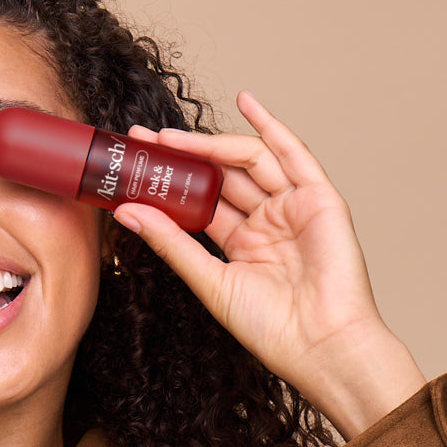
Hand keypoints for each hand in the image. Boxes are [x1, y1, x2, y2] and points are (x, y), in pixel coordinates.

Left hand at [113, 91, 425, 438]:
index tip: (135, 165)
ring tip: (169, 136)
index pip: (200, 201)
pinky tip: (246, 102)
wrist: (318, 345)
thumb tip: (127, 211)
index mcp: (241, 243)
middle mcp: (267, 221)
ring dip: (209, 144)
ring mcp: (294, 208)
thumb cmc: (270, 327)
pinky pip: (295, 154)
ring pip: (249, 162)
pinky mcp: (320, 199)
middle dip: (182, 156)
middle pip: (221, 176)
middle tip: (143, 140)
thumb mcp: (209, 280)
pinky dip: (271, 126)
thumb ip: (170, 242)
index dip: (169, 181)